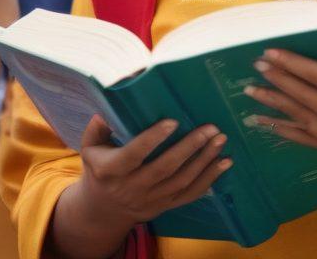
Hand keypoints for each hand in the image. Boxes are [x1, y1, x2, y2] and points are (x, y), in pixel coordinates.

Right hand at [74, 115, 231, 226]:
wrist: (103, 211)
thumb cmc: (99, 169)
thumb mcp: (91, 148)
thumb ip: (99, 126)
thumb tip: (110, 105)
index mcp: (111, 170)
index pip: (134, 155)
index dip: (153, 139)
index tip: (173, 121)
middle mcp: (132, 187)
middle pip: (164, 168)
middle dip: (190, 147)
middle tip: (210, 128)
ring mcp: (151, 200)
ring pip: (181, 181)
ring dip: (204, 160)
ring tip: (220, 140)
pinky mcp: (165, 206)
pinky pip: (190, 194)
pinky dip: (210, 179)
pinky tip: (225, 162)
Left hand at [244, 15, 316, 181]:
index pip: (315, 74)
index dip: (290, 63)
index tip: (269, 54)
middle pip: (301, 94)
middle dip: (276, 79)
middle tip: (255, 66)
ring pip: (298, 117)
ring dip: (273, 104)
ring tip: (252, 92)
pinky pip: (305, 139)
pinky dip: (285, 131)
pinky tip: (268, 124)